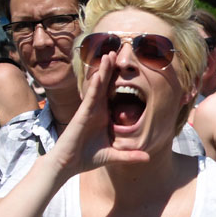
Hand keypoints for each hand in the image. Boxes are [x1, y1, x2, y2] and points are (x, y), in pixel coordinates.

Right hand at [48, 53, 149, 176]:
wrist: (67, 165)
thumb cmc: (86, 158)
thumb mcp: (113, 156)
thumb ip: (130, 156)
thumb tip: (148, 158)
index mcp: (104, 116)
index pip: (113, 94)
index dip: (118, 80)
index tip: (128, 67)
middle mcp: (96, 110)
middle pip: (105, 86)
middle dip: (111, 69)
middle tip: (118, 51)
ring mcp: (88, 111)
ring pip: (97, 87)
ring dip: (103, 71)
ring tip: (109, 55)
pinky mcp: (81, 115)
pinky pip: (90, 98)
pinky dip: (95, 87)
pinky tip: (100, 75)